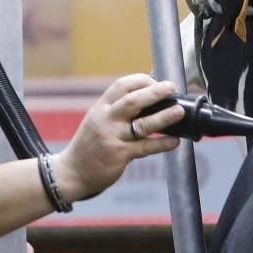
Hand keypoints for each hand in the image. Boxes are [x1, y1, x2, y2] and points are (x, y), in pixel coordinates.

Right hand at [54, 74, 183, 203]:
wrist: (72, 172)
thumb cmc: (89, 146)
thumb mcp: (97, 121)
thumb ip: (117, 111)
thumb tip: (147, 102)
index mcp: (101, 107)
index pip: (122, 85)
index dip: (142, 81)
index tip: (157, 82)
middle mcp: (106, 119)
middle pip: (133, 100)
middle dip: (154, 92)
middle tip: (171, 87)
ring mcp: (113, 137)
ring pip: (143, 124)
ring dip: (164, 116)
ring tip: (179, 111)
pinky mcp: (120, 155)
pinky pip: (145, 147)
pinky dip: (161, 144)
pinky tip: (174, 142)